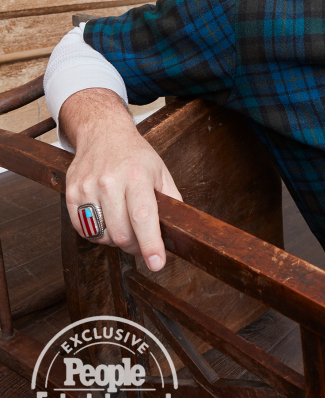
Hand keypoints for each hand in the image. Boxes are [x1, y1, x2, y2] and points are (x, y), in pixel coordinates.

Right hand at [62, 90, 182, 270]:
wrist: (103, 133)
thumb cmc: (135, 155)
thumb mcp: (160, 171)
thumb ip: (171, 199)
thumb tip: (180, 229)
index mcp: (137, 175)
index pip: (143, 217)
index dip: (150, 244)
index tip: (157, 264)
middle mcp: (110, 181)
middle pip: (121, 233)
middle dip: (135, 246)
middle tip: (142, 242)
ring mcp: (87, 187)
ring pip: (102, 236)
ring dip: (116, 241)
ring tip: (124, 226)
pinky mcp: (71, 193)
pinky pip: (83, 230)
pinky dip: (97, 234)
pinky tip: (107, 221)